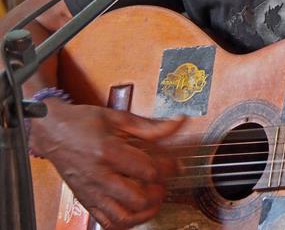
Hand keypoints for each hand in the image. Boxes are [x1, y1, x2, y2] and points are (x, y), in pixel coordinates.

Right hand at [30, 100, 183, 228]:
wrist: (52, 132)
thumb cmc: (83, 122)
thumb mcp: (119, 118)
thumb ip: (150, 126)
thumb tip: (178, 123)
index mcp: (109, 153)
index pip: (147, 170)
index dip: (168, 169)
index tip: (177, 165)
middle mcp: (99, 176)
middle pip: (137, 198)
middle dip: (158, 194)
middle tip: (164, 184)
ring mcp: (91, 192)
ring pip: (122, 217)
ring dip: (144, 213)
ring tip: (154, 201)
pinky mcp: (85, 200)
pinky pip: (106, 222)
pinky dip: (125, 221)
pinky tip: (136, 211)